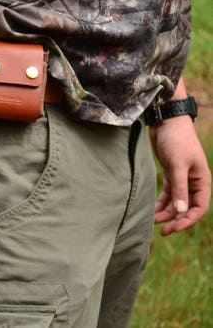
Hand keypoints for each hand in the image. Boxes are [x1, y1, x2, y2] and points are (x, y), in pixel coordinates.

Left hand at [149, 115, 210, 235]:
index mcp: (202, 181)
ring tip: (153, 222)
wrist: (166, 122)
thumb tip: (181, 210)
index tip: (173, 228)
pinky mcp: (170, 174)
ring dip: (166, 213)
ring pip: (176, 203)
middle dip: (176, 220)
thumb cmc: (176, 141)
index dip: (188, 220)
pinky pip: (167, 194)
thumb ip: (179, 188)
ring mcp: (182, 179)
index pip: (199, 207)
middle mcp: (194, 182)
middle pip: (187, 208)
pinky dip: (161, 203)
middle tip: (162, 231)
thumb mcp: (178, 165)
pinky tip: (151, 211)